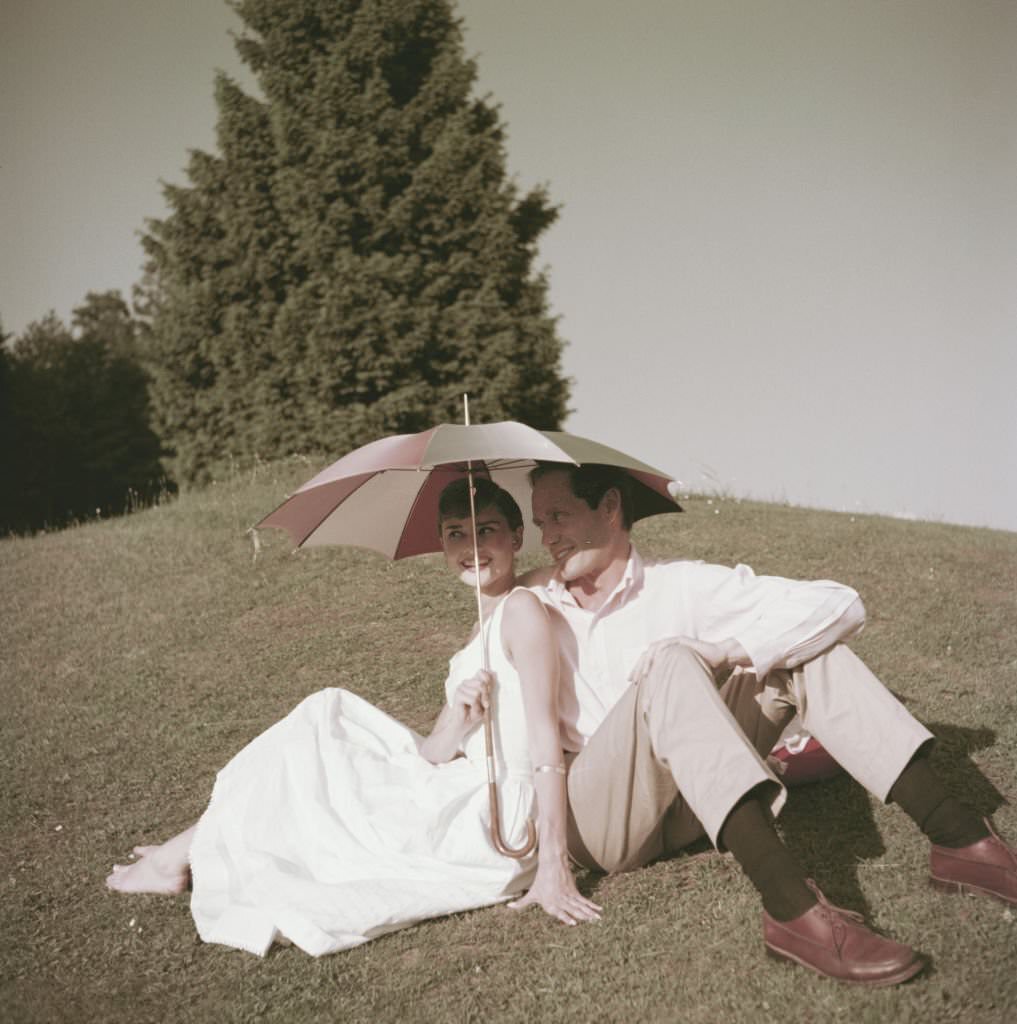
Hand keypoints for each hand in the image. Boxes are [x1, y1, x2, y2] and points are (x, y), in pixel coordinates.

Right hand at [451, 670, 492, 729]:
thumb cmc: (473, 713)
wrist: (462, 725)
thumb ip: (488, 688)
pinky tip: (470, 711)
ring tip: (474, 709)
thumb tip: (493, 673)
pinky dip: (475, 707)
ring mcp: (461, 687)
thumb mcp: (484, 701)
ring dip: (479, 704)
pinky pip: (473, 699)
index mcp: (472, 682)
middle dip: (485, 696)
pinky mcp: (458, 695)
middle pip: (482, 684)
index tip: (489, 693)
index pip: (482, 672)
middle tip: (484, 705)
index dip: (488, 681)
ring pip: (477, 692)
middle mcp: (466, 682)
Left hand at [508, 856, 601, 925]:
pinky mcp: (574, 891)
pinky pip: (584, 900)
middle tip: (591, 923)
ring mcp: (568, 896)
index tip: (574, 923)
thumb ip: (521, 903)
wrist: (551, 864)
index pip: (560, 913)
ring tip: (598, 919)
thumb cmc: (540, 881)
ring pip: (580, 906)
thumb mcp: (531, 894)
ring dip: (590, 913)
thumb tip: (508, 907)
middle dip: (583, 917)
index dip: (567, 918)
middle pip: (573, 910)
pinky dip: (592, 905)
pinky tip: (599, 910)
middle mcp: (560, 901)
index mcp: (550, 904)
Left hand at [628, 636, 748, 681]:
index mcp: (666, 655)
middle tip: (633, 680)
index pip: (648, 661)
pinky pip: (667, 644)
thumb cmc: (705, 670)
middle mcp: (668, 647)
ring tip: (645, 674)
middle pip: (647, 655)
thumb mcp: (685, 678)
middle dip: (638, 667)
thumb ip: (673, 684)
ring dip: (647, 661)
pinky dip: (660, 652)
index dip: (639, 671)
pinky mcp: (682, 640)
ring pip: (654, 648)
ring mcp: (674, 642)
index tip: (633, 683)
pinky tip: (656, 661)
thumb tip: (663, 703)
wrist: (720, 659)